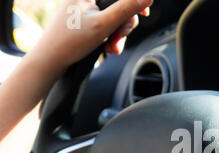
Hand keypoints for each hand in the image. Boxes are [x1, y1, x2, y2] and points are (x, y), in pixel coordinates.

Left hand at [29, 0, 152, 69]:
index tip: (145, 13)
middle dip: (124, 25)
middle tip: (119, 38)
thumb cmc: (71, 41)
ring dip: (118, 35)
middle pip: (120, 6)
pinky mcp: (86, 20)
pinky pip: (107, 25)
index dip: (135, 2)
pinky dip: (111, 37)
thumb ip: (126, 8)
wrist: (51, 59)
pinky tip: (108, 48)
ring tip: (111, 48)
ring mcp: (87, 9)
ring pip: (115, 18)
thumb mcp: (104, 24)